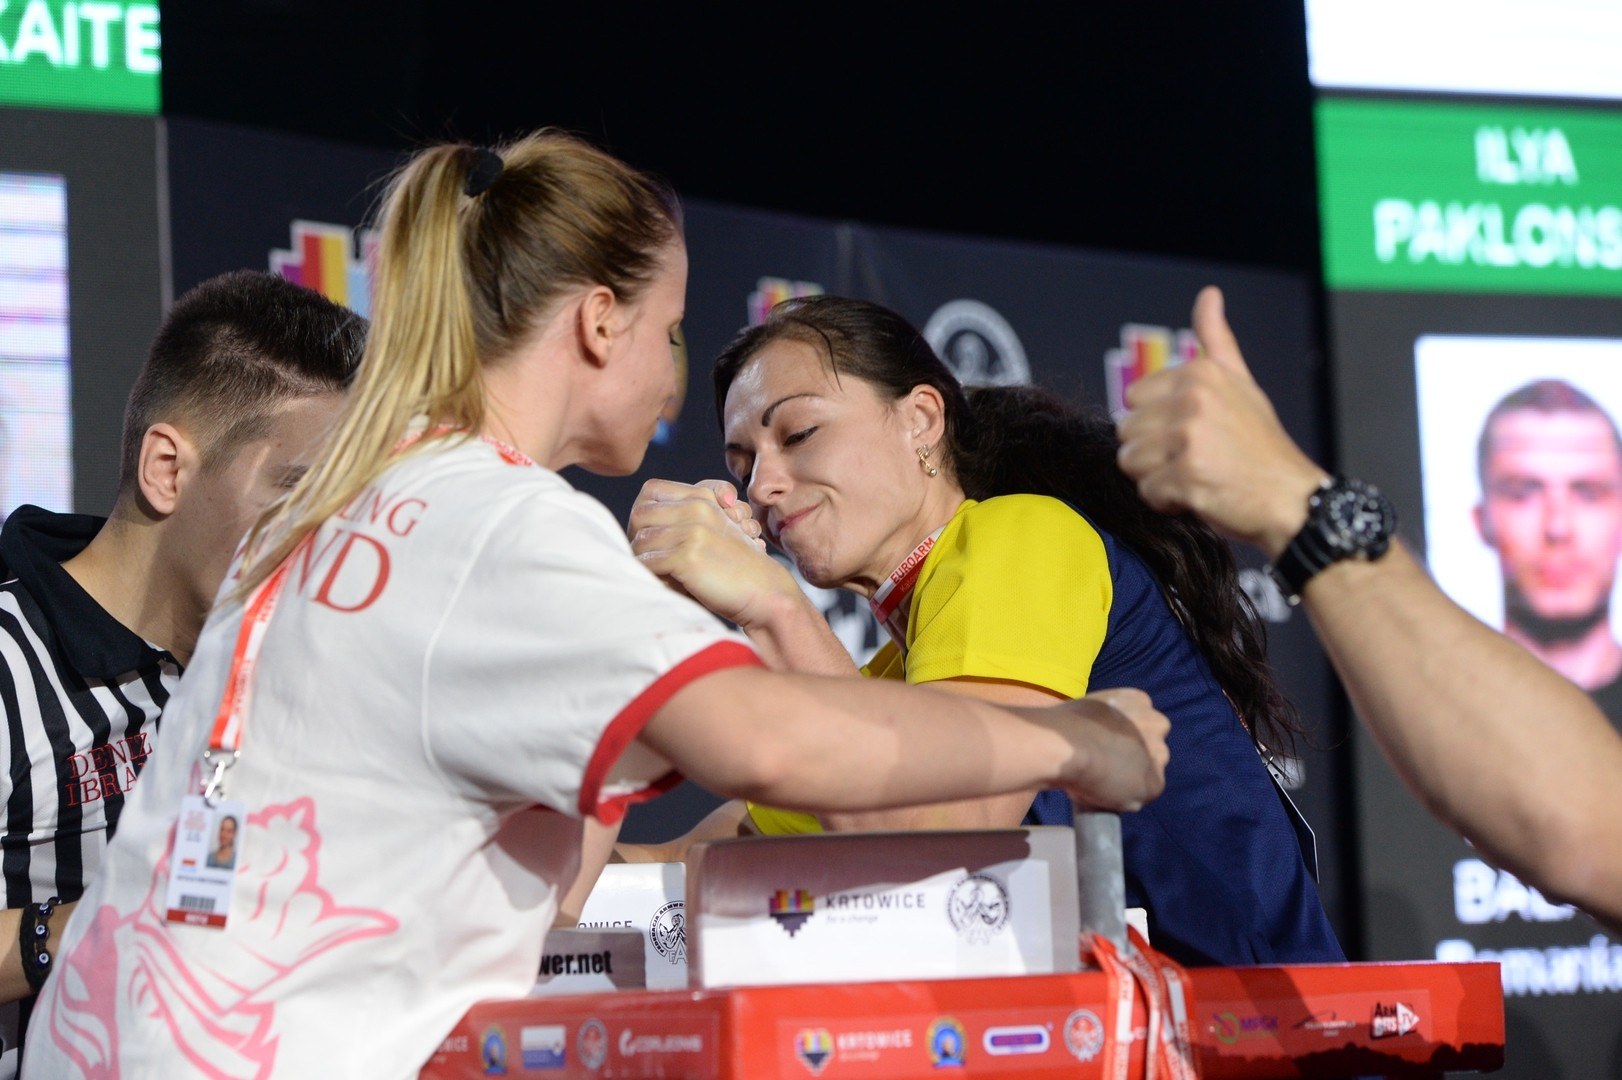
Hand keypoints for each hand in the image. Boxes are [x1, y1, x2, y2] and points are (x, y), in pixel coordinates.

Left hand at [629, 478, 800, 625]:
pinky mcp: (688, 555)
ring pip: (640, 541)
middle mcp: (696, 509)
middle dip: (637, 538)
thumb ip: (686, 517)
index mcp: (702, 500)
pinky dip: (651, 577)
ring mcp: (692, 530)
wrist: (764, 591)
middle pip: (640, 514)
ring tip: (659, 574)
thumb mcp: (715, 530)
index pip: (651, 490)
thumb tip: (639, 530)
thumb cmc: (735, 567)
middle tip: (649, 558)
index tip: (652, 535)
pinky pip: (648, 562)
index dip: (645, 513)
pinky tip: (665, 584)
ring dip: (644, 561)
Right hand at [1043, 688, 1169, 812]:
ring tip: (1103, 782)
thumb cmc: (1067, 724)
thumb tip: (1095, 739)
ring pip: (1149, 770)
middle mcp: (1156, 724)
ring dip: (1132, 775)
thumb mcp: (1088, 710)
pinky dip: (1126, 797)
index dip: (1123, 735)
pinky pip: (1141, 794)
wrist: (1068, 748)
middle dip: (1134, 754)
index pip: (1141, 721)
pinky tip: (1104, 794)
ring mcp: (1159, 754)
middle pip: (1151, 744)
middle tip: (1107, 763)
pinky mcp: (1155, 783)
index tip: (1107, 743)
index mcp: (1139, 700)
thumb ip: (1103, 721)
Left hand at [1115, 286, 1327, 557]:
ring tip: (1197, 476)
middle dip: (1153, 453)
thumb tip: (1208, 293)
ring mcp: (1189, 436)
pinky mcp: (1187, 474)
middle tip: (1196, 459)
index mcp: (1199, 372)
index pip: (1133, 399)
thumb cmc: (1262, 447)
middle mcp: (1193, 398)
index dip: (1156, 425)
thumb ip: (1216, 341)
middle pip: (1126, 431)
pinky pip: (1147, 492)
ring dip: (1157, 478)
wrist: (1293, 500)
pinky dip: (1168, 502)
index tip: (1193, 434)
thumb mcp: (1241, 383)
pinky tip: (1200, 495)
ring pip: (1130, 461)